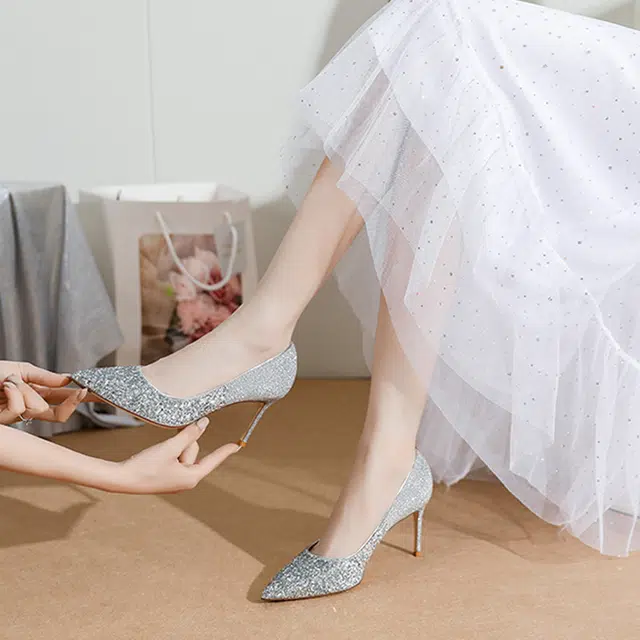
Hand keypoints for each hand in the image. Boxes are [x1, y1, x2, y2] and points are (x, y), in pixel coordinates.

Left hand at [0, 361, 86, 424]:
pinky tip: (5, 387)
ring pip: (38, 408)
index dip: (81, 398)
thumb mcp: (21, 369)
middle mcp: (30, 408)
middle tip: (82, 391)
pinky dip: (13, 393)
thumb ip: (44, 376)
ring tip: (10, 381)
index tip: (97, 394)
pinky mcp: (7, 420)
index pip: (63, 398)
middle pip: (60, 414)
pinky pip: (19, 409)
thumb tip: (67, 379)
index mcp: (36, 394)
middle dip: (73, 401)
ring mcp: (18, 416)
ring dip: (25, 389)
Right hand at [115, 418, 239, 493]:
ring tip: (159, 453)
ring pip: (183, 451)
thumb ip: (188, 434)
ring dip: (175, 445)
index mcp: (191, 477)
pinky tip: (157, 454)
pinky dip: (170, 449)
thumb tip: (204, 423)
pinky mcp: (167, 475)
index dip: (225, 450)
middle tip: (167, 446)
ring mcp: (176, 478)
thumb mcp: (170, 447)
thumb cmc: (146, 466)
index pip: (213, 460)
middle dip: (183, 442)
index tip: (238, 445)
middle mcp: (186, 480)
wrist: (122, 480)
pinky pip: (175, 456)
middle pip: (194, 450)